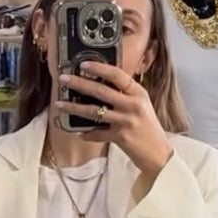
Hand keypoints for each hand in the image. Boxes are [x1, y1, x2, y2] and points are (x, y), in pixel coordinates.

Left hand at [56, 62, 173, 181]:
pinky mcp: (120, 137)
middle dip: (79, 84)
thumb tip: (100, 84)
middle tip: (63, 79)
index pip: (117, 75)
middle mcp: (132, 105)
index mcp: (138, 93)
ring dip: (74, 108)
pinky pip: (97, 134)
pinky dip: (87, 133)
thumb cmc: (148, 127)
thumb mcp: (141, 104)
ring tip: (59, 104)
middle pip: (101, 91)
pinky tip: (78, 132)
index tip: (83, 64)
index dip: (99, 68)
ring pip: (94, 112)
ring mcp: (125, 122)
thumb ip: (125, 94)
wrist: (158, 153)